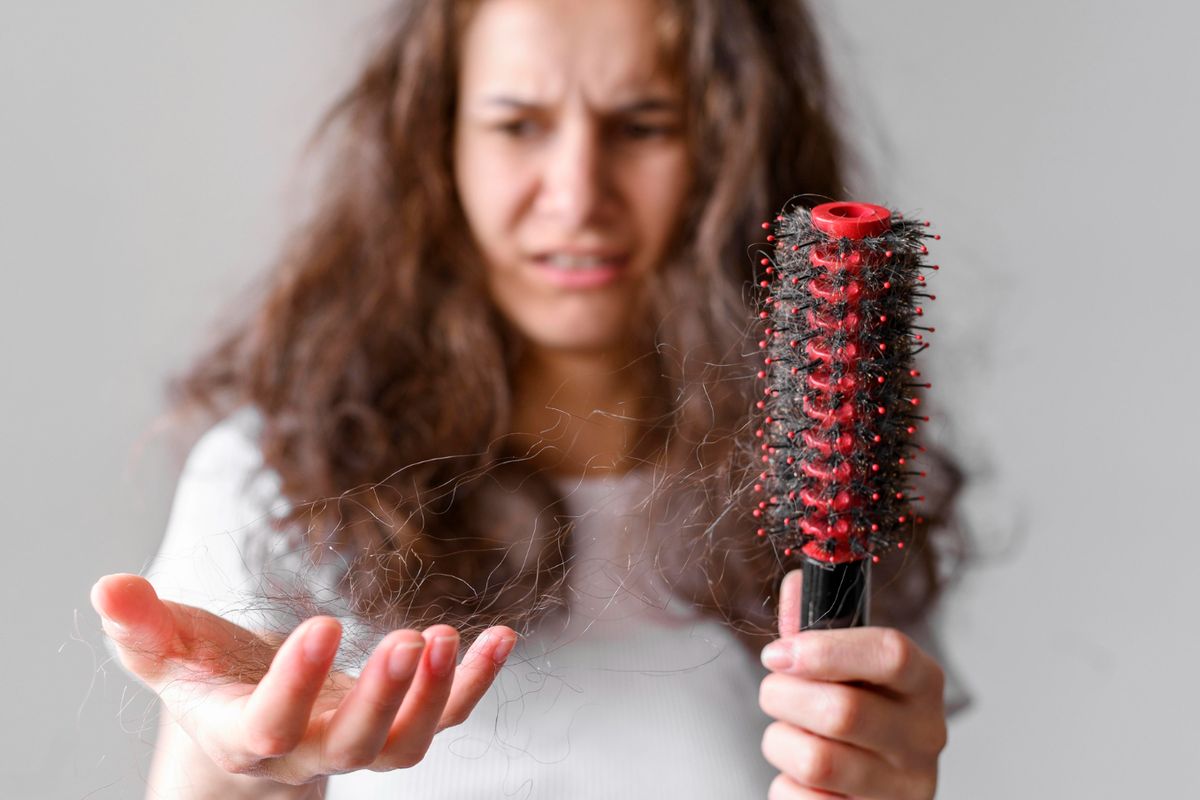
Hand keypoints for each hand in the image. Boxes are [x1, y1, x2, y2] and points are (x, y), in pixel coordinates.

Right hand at [91, 573, 515, 783]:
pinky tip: (501, 636)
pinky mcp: (399, 723)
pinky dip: (476, 682)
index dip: (296, 685)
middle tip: (409, 641)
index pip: (270, 725)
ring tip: (449, 637)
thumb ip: (141, 628)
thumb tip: (107, 586)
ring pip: (405, 745)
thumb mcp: (168, 653)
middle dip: (383, 699)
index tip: (323, 623)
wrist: (251, 718)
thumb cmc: (207, 679)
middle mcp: (308, 751)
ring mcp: (360, 743)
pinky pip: (448, 716)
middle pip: (352, 746)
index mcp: (246, 735)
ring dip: (434, 696)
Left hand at [757, 570, 946, 798]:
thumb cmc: (857, 714)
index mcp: (924, 683)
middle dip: (784, 697)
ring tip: (788, 736)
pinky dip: (785, 786)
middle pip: (843, 711)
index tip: (777, 652)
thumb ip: (816, 626)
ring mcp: (905, 788)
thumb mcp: (845, 666)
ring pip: (817, 761)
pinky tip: (800, 778)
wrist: (874, 788)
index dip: (826, 650)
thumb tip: (796, 582)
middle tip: (773, 692)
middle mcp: (926, 736)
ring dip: (781, 743)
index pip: (890, 654)